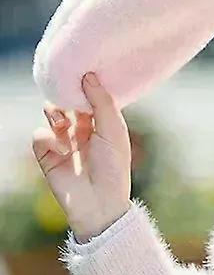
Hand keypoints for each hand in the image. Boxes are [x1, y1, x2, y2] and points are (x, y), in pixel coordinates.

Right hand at [32, 72, 131, 242]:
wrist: (98, 203)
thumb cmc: (113, 166)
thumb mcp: (113, 129)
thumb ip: (101, 102)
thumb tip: (89, 75)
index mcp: (104, 123)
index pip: (91, 97)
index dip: (85, 86)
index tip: (81, 71)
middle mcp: (84, 130)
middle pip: (69, 103)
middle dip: (66, 96)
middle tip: (65, 92)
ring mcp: (65, 143)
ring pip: (52, 115)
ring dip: (54, 113)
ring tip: (61, 121)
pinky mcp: (47, 157)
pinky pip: (39, 136)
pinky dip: (47, 138)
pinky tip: (61, 148)